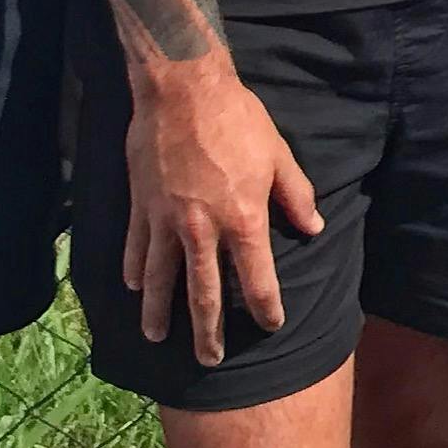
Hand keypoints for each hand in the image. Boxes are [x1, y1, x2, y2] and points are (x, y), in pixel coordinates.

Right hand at [124, 61, 322, 366]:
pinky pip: (136, 248)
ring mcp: (166, 220)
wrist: (182, 87)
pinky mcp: (141, 206)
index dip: (265, 307)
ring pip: (161, 279)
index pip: (257, 278)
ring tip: (157, 338)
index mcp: (243, 219)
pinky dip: (135, 271)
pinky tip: (134, 287)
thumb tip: (313, 228)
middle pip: (204, 294)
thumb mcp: (277, 154)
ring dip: (159, 313)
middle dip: (208, 331)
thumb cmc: (236, 118)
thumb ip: (296, 195)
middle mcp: (203, 230)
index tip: (270, 325)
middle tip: (208, 360)